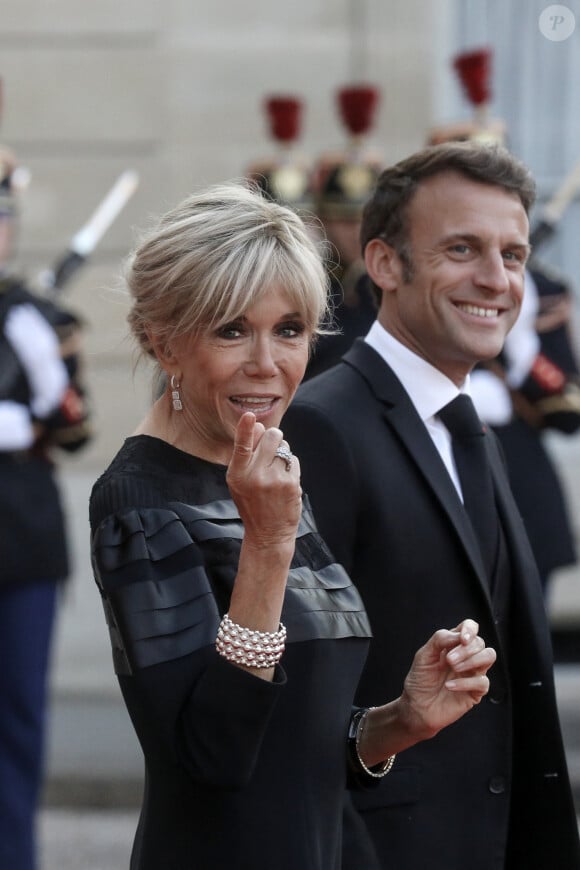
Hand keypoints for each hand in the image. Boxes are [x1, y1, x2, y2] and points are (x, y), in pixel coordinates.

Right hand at [226, 412, 302, 549]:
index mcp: (237, 474)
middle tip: (270, 450)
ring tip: (275, 470)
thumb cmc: (252, 502)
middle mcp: (255, 476)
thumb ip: (245, 456)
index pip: (241, 446)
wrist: (268, 534)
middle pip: (271, 435)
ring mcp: (275, 480)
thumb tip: (259, 426)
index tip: (250, 416)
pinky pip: (293, 459)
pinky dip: (290, 466)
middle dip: (273, 437)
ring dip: (282, 452)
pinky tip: (284, 481)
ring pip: (284, 445)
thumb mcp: (238, 482)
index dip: (245, 429)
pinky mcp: (291, 484)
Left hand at [399, 618, 495, 741]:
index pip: (470, 627)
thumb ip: (439, 640)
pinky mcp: (475, 692)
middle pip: (480, 642)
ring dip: (472, 660)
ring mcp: (472, 673)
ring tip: (453, 667)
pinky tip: (450, 686)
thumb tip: (458, 635)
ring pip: (489, 656)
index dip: (470, 629)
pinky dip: (466, 682)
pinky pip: (483, 682)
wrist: (416, 707)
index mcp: (454, 644)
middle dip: (465, 649)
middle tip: (449, 660)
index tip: (462, 639)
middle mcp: (466, 657)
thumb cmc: (420, 680)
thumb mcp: (424, 655)